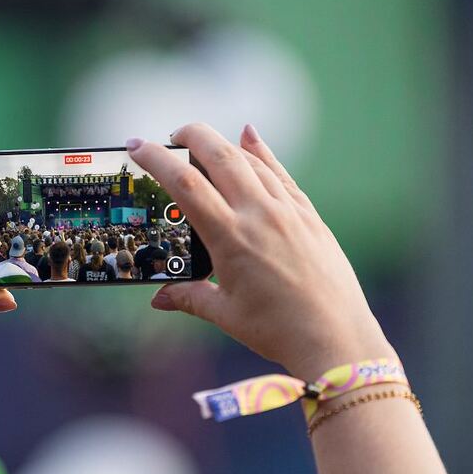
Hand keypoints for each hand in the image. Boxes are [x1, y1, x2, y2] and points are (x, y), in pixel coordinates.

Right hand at [127, 123, 395, 380]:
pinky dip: (261, 152)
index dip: (156, 159)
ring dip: (221, 143)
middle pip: (219, 155)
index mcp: (231, 238)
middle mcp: (259, 215)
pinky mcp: (308, 215)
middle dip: (190, 135)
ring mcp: (287, 211)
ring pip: (250, 160)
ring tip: (201, 143)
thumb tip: (160, 298)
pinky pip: (280, 174)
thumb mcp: (224, 313)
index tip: (136, 146)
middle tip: (170, 136)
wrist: (336, 338)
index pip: (185, 184)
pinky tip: (249, 137)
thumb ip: (188, 297)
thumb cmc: (278, 330)